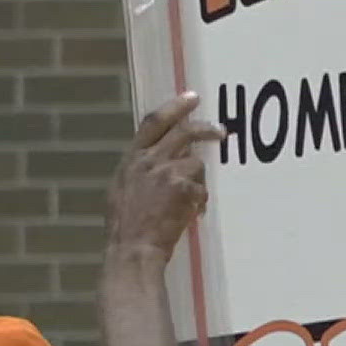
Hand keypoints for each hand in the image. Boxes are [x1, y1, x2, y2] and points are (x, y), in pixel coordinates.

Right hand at [105, 93, 223, 255]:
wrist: (133, 248)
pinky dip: (198, 203)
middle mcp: (148, 160)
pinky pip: (202, 190)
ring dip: (197, 183)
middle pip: (183, 132)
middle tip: (222, 131)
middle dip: (205, 127)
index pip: (153, 121)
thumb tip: (157, 156)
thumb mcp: (123, 188)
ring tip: (186, 204)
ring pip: (196, 164)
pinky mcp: (183, 189)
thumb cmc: (125, 224)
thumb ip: (140, 168)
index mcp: (131, 158)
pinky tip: (188, 216)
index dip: (174, 107)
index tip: (191, 96)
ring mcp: (166, 173)